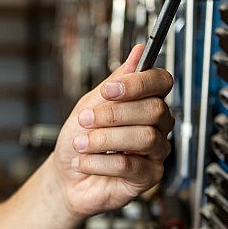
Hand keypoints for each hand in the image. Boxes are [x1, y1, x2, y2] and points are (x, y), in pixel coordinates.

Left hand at [50, 44, 174, 217]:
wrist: (66, 176)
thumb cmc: (80, 139)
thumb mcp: (90, 104)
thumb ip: (115, 81)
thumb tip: (138, 51)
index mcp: (145, 101)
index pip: (161, 82)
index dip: (138, 83)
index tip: (109, 90)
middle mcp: (156, 125)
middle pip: (154, 109)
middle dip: (113, 114)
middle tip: (86, 120)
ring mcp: (156, 152)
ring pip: (144, 137)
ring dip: (104, 139)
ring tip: (81, 144)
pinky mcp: (149, 177)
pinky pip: (131, 165)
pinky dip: (100, 163)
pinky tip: (85, 162)